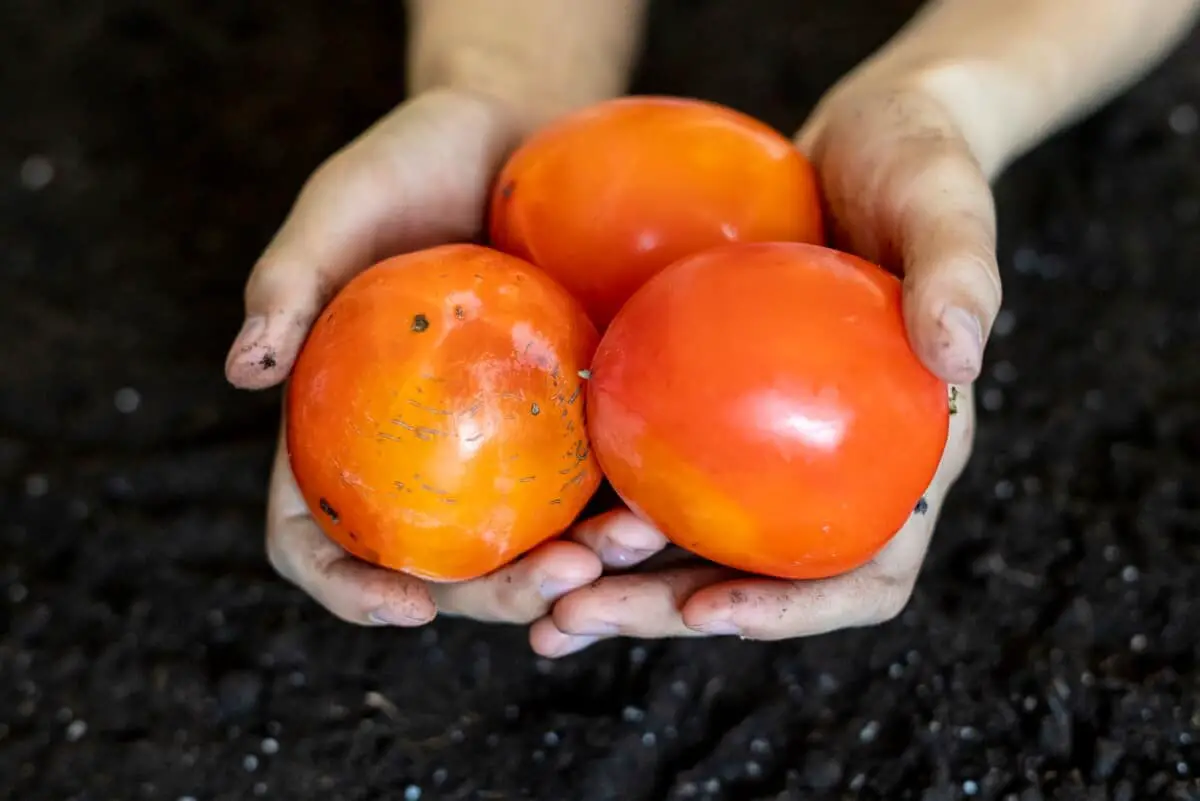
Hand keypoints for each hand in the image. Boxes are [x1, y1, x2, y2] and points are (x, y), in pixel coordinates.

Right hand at [225, 89, 602, 630]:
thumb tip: (240, 370)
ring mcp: (495, 445)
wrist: (519, 128)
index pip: (315, 534)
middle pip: (437, 564)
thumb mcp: (345, 199)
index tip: (408, 607)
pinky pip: (589, 482)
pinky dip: (619, 508)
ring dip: (575, 570)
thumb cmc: (415, 159)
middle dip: (497, 598)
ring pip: (523, 542)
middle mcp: (414, 452)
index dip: (346, 589)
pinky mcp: (567, 419)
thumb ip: (291, 275)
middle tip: (561, 583)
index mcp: (333, 423)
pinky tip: (661, 504)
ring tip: (626, 547)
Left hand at [531, 74, 999, 657]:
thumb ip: (959, 273)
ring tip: (533, 592)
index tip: (709, 610)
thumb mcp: (946, 201)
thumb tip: (962, 358)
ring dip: (610, 575)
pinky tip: (530, 500)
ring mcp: (768, 444)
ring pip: (689, 538)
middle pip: (754, 576)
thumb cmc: (921, 165)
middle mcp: (833, 470)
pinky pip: (655, 460)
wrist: (861, 137)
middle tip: (571, 615)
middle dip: (661, 608)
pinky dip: (595, 492)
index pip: (868, 573)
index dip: (796, 611)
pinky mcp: (714, 407)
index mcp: (908, 458)